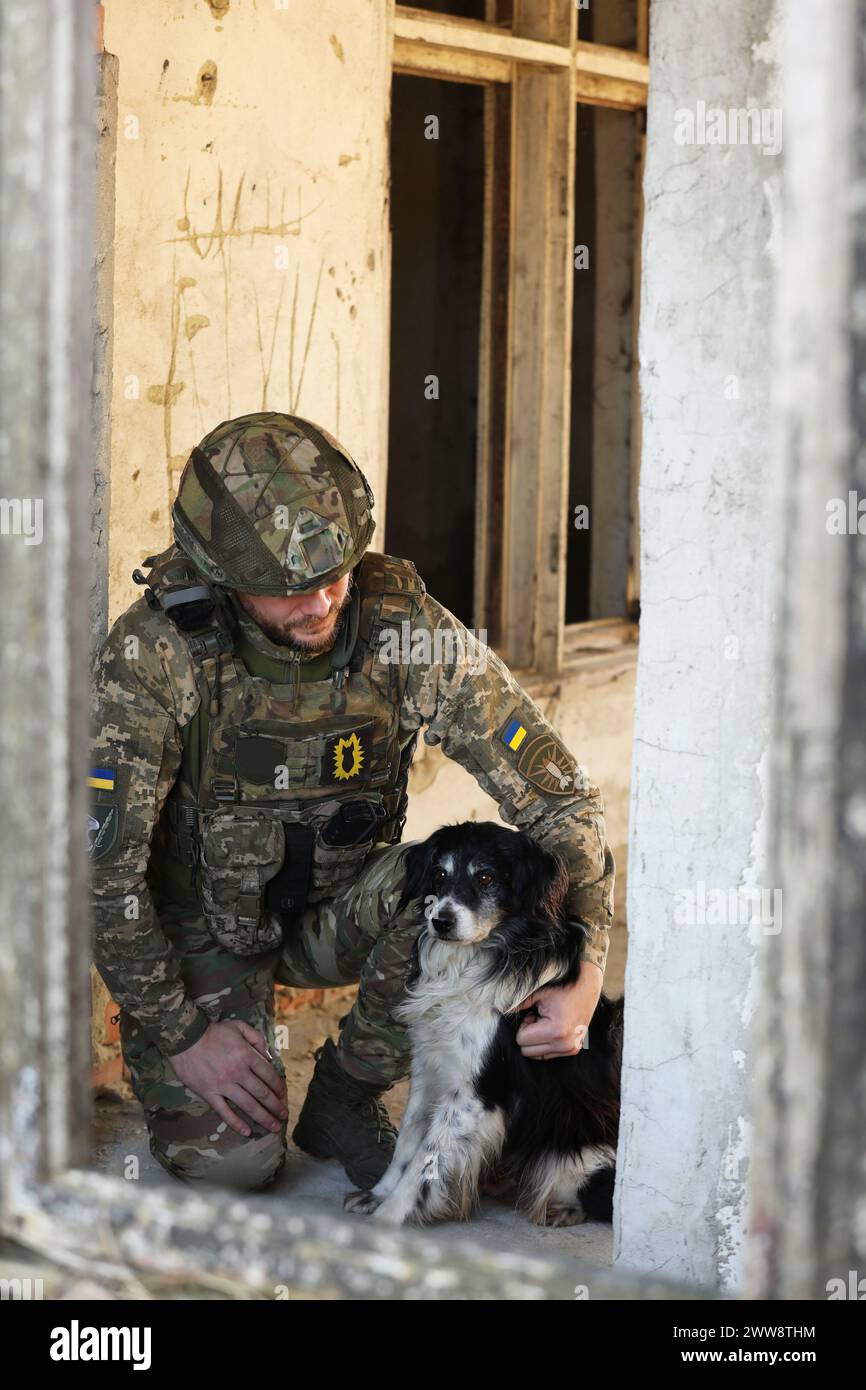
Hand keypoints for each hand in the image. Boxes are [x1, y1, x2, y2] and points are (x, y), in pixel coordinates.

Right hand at [169, 1019, 287, 1137]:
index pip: (268, 1075)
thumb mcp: (238, 1026)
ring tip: (274, 1127)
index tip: (283, 1094)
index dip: (278, 1086)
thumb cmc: (213, 1032)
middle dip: (276, 1106)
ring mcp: (223, 1085)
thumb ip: (256, 1038)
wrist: (185, 1039)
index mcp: (246, 1055)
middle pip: (262, 1093)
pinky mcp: (209, 1093)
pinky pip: (224, 1112)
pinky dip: (236, 1123)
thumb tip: (269, 1054)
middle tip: (284, 1115)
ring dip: (263, 1117)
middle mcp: (238, 1072)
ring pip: (248, 1105)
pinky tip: (247, 1132)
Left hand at [514, 962, 602, 1059]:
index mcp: (556, 1031)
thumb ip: (516, 1004)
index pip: (521, 1040)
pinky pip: (548, 1054)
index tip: (533, 1012)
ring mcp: (571, 1049)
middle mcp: (565, 1045)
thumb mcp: (537, 993)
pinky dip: (546, 1042)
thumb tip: (497, 1010)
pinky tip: (553, 1026)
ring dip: (537, 1039)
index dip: (523, 1025)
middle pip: (527, 1051)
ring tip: (546, 1021)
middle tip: (538, 1017)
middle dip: (528, 1034)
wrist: (587, 984)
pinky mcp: (574, 1049)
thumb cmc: (562, 986)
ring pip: (537, 1055)